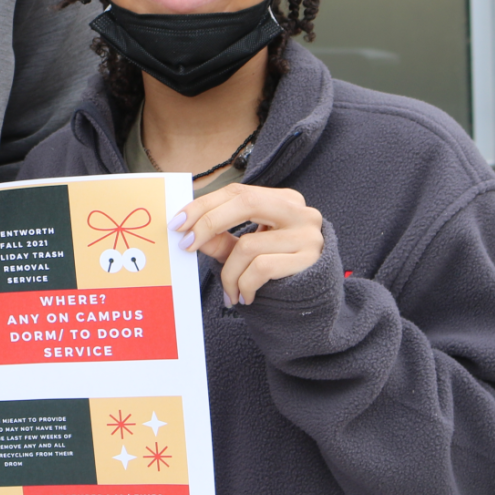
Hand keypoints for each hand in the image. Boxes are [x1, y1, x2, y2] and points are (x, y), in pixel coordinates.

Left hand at [170, 183, 322, 305]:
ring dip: (228, 273)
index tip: (177, 222)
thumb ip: (221, 238)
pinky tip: (245, 297)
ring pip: (248, 244)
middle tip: (185, 245)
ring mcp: (308, 235)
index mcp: (282, 200)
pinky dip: (245, 284)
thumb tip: (187, 230)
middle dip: (208, 223)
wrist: (317, 302)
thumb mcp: (247, 249)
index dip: (203, 205)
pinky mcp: (311, 260)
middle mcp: (299, 211)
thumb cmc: (278, 270)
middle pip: (245, 203)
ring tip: (229, 292)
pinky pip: (262, 268)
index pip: (236, 192)